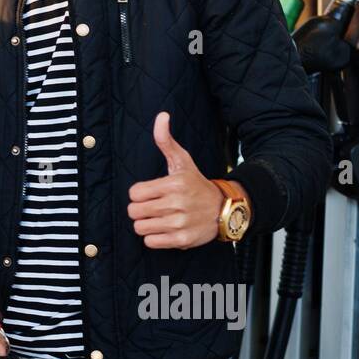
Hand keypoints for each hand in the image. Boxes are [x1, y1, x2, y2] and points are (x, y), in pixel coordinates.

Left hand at [127, 111, 226, 248]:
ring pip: (140, 228)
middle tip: (152, 207)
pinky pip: (151, 242)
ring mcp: (180, 223)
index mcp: (174, 183)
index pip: (134, 193)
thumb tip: (162, 116)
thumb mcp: (183, 161)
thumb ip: (166, 140)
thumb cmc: (197, 184)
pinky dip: (154, 238)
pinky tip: (165, 229)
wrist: (225, 209)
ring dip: (146, 225)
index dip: (139, 194)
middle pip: (134, 212)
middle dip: (140, 210)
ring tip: (158, 218)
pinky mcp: (182, 239)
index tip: (150, 193)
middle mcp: (177, 203)